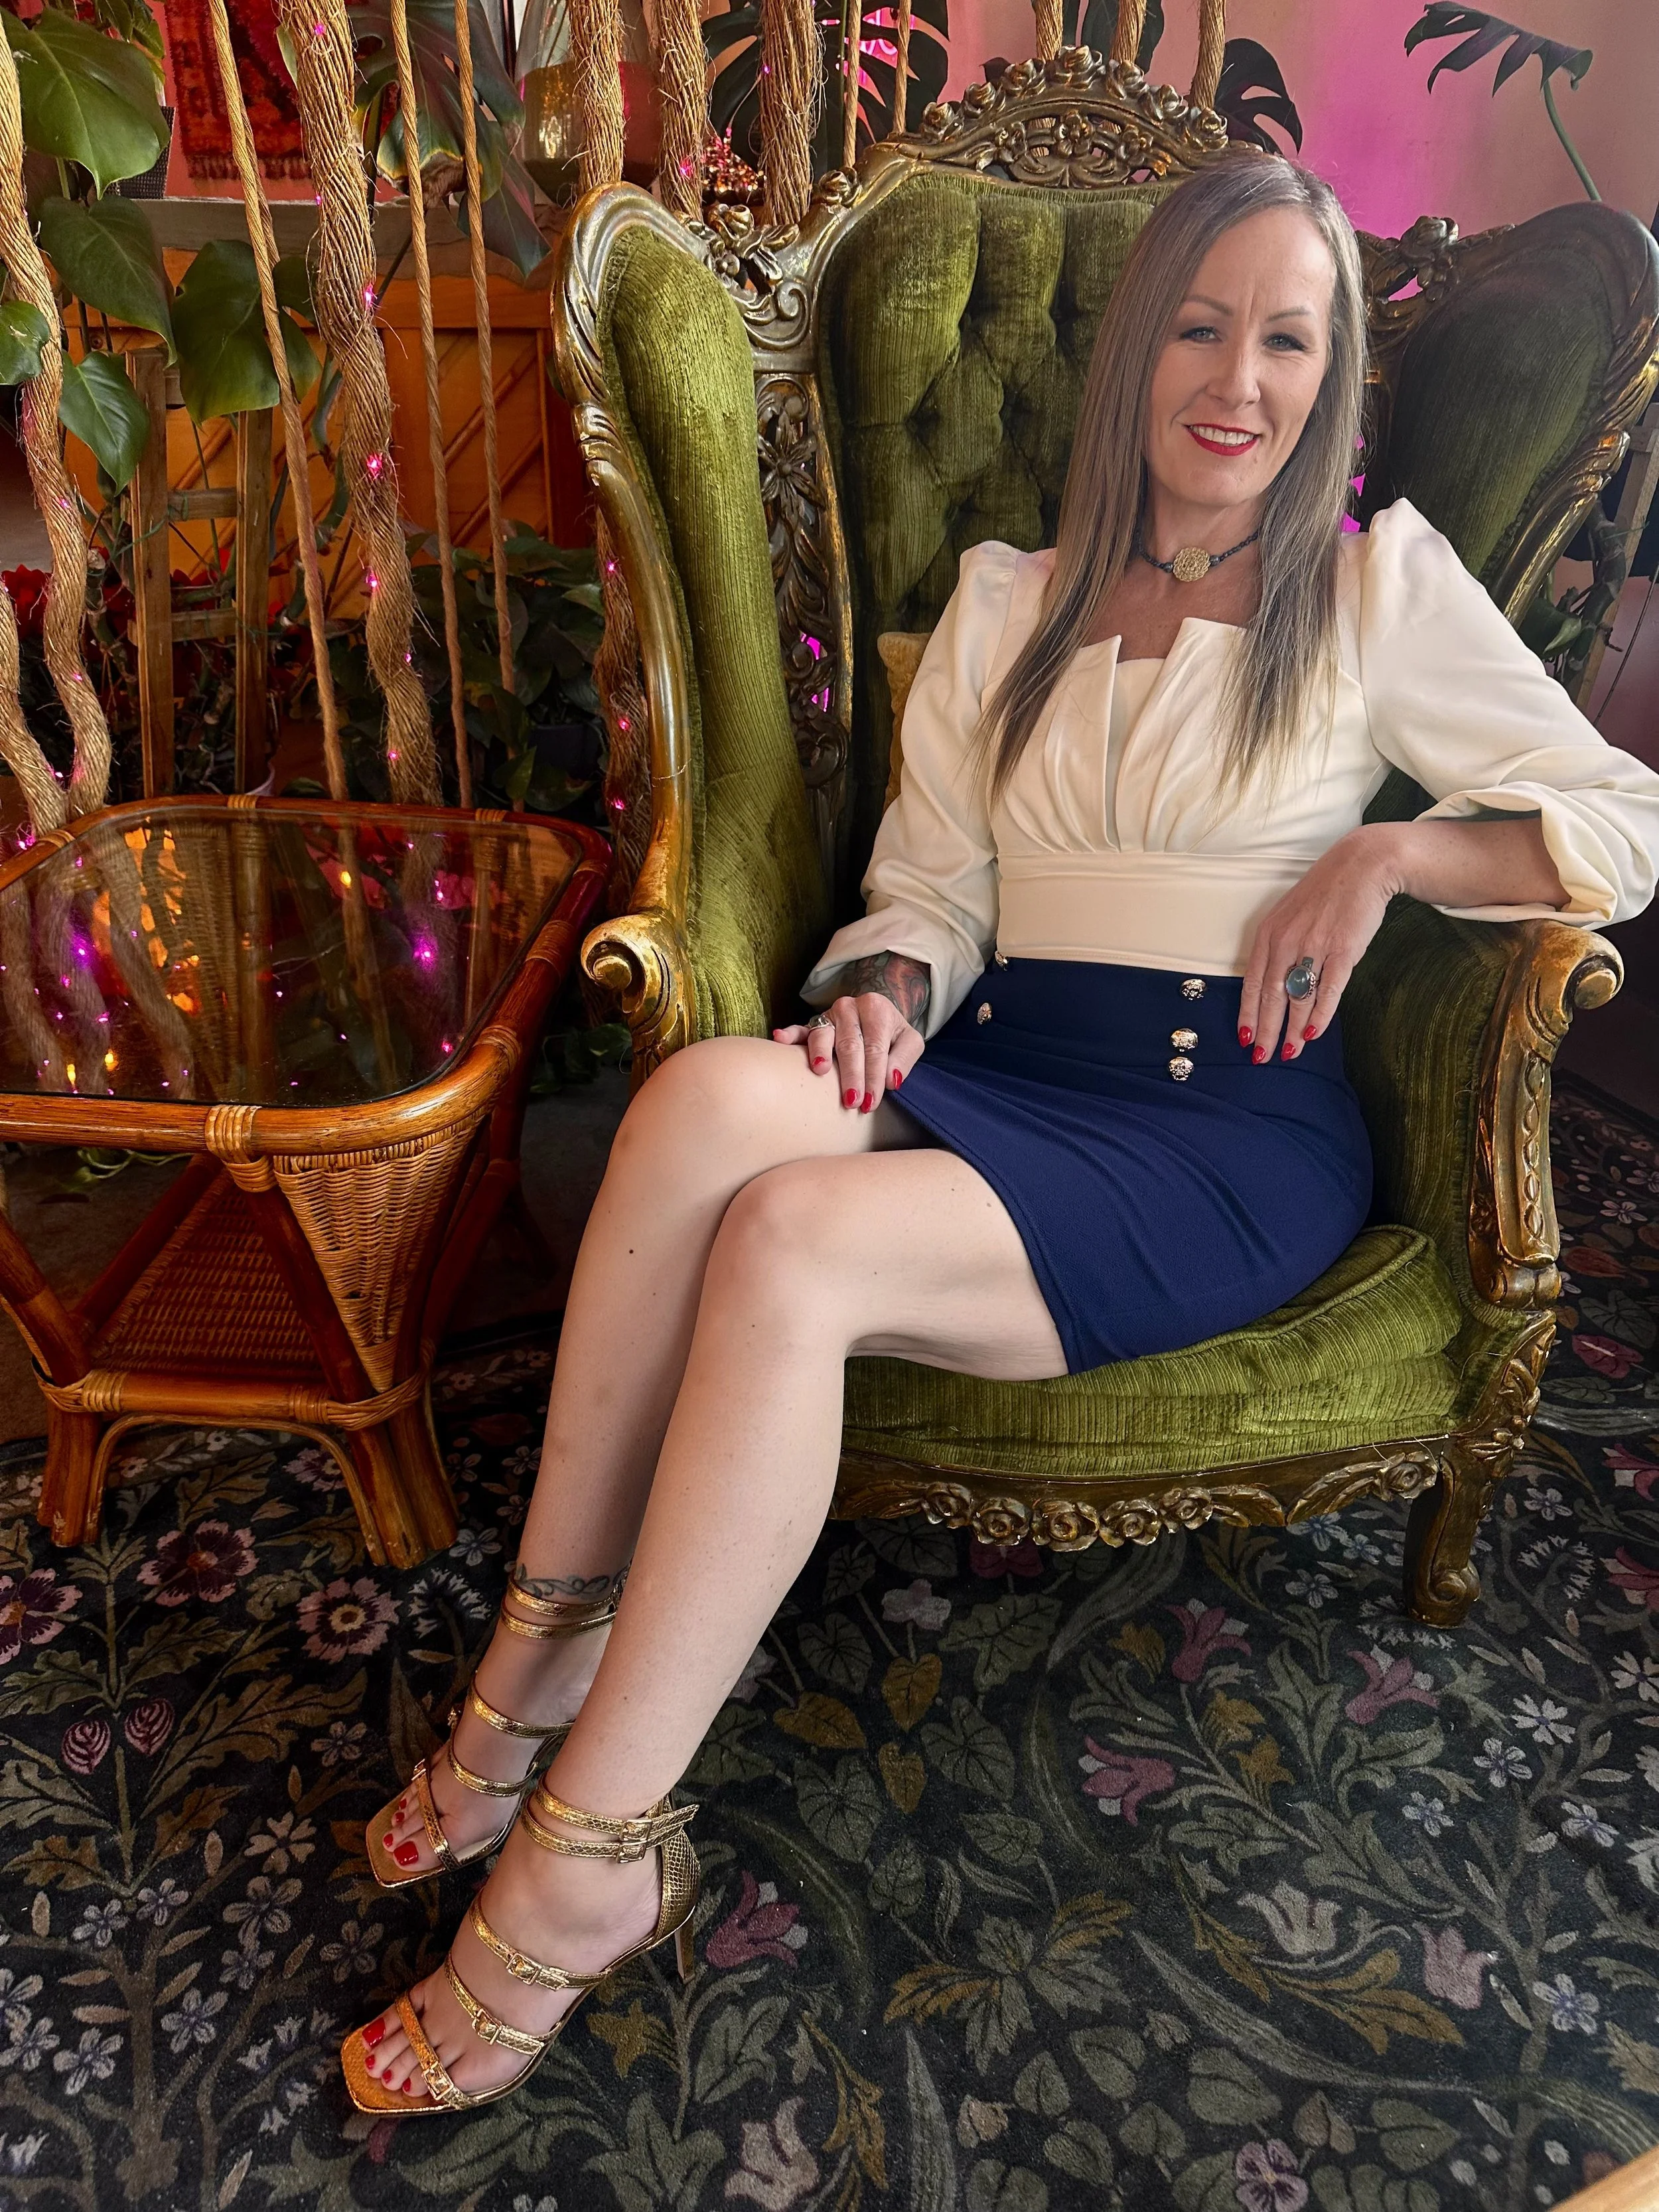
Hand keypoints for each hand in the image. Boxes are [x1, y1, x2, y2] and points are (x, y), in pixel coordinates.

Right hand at [773, 952, 929, 1110]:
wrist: (876, 1014)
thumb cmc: (892, 1034)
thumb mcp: (910, 1042)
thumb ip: (904, 1058)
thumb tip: (891, 1080)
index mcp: (876, 1009)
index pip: (875, 1048)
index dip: (873, 1077)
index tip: (870, 1102)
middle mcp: (850, 1007)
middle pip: (850, 1045)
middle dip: (851, 1075)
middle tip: (851, 1101)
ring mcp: (829, 1015)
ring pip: (824, 1036)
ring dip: (820, 1054)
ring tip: (820, 1071)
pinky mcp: (813, 1023)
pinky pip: (800, 1029)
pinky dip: (790, 1034)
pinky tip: (779, 1038)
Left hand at [1239, 826, 1403, 1063]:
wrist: (1362, 866)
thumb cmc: (1325, 893)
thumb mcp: (1289, 915)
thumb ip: (1278, 947)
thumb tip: (1272, 983)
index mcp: (1270, 934)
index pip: (1253, 982)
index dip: (1248, 1013)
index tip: (1244, 1038)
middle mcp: (1287, 942)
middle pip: (1272, 996)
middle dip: (1266, 1031)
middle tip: (1262, 1057)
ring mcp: (1315, 946)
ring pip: (1298, 998)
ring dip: (1293, 1029)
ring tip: (1290, 1051)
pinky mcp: (1343, 950)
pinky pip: (1328, 989)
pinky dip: (1320, 1014)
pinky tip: (1313, 1031)